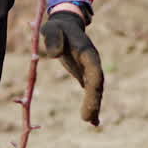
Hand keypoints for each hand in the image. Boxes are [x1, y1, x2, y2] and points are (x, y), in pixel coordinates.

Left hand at [40, 10, 103, 124]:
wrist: (65, 25)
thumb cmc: (57, 27)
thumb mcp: (51, 28)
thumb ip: (52, 38)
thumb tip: (55, 54)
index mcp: (87, 53)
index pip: (94, 72)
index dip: (93, 89)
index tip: (89, 104)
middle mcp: (92, 62)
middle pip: (97, 84)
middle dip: (95, 102)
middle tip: (89, 120)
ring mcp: (90, 69)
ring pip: (95, 90)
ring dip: (94, 106)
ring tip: (92, 122)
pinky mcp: (84, 74)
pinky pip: (90, 91)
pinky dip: (92, 105)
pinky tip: (93, 121)